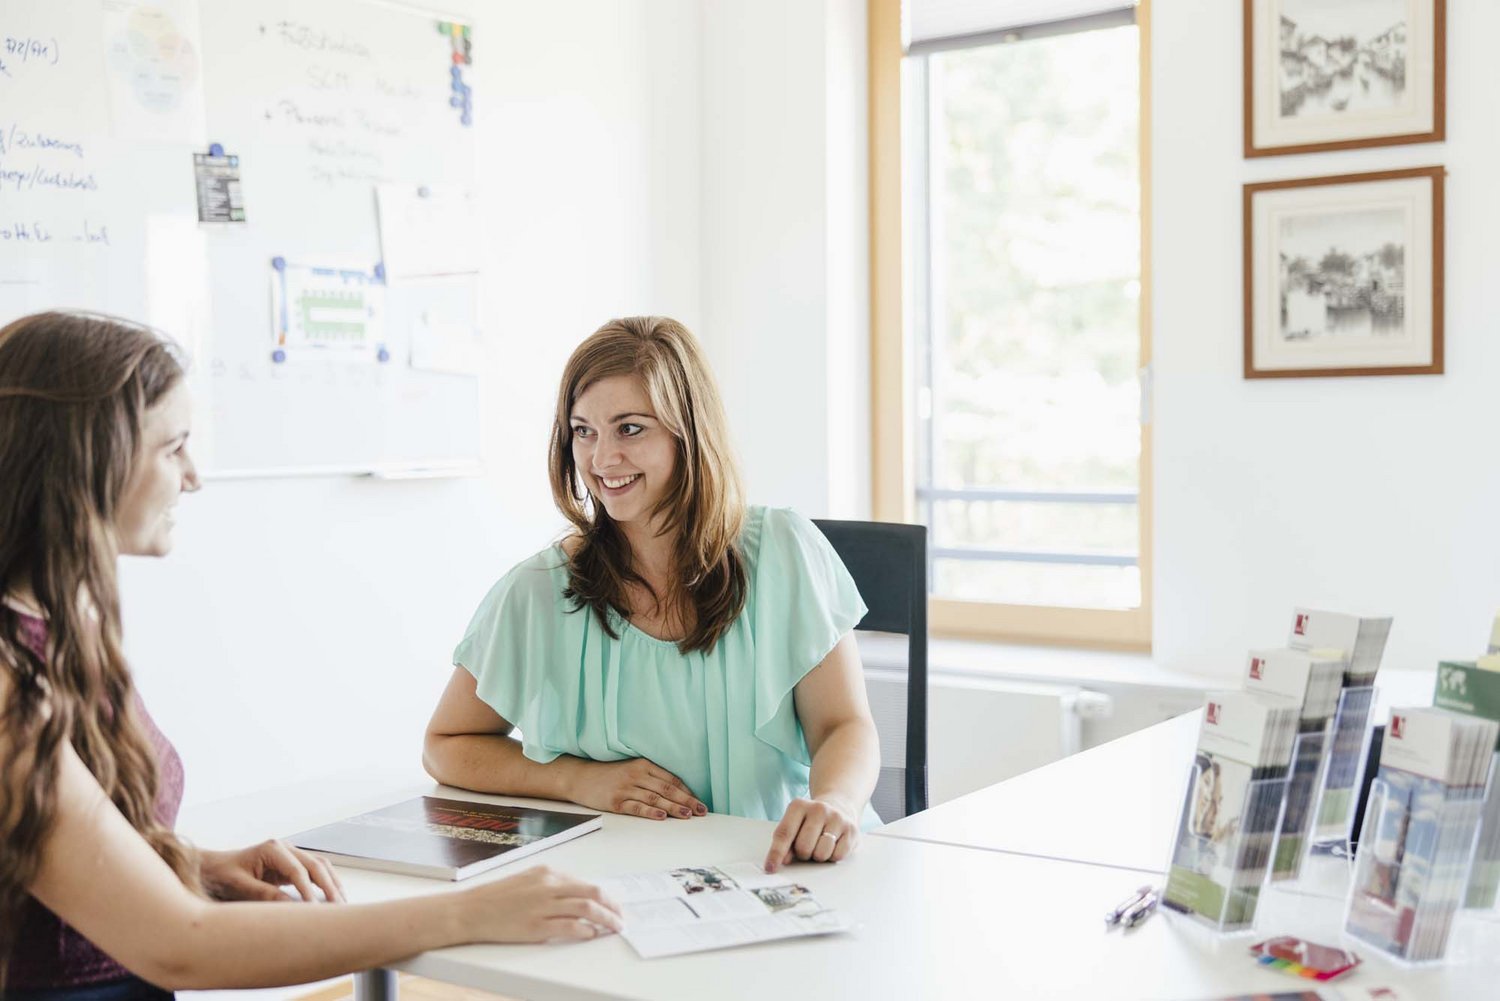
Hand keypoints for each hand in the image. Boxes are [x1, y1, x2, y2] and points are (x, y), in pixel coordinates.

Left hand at [199, 840, 345, 902]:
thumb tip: (293, 907)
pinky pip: (314, 873)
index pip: (298, 871)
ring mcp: (290, 854)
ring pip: (320, 866)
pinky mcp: (291, 865)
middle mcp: (285, 847)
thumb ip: (265, 895)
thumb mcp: (239, 887)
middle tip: (338, 907)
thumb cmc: (221, 876)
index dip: (309, 891)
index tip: (316, 910)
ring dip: (332, 884)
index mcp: (272, 848)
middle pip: (316, 865)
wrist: (211, 869)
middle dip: (329, 886)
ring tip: (342, 904)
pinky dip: (326, 884)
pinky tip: (333, 898)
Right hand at [463, 865, 622, 942]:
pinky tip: (591, 934)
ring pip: (586, 909)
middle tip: (621, 917)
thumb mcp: (527, 880)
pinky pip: (570, 927)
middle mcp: (548, 886)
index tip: (614, 905)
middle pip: (592, 893)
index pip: (586, 884)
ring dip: (605, 919)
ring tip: (614, 927)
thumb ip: (551, 885)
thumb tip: (576, 894)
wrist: (471, 910)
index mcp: (547, 873)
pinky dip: (585, 931)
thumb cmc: (496, 897)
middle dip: (612, 906)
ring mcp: (543, 906)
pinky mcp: (536, 926)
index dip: (605, 896)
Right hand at [566, 757, 706, 819]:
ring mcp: (625, 788)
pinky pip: (636, 807)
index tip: (699, 801)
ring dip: (673, 807)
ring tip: (688, 815)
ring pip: (655, 798)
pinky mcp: (615, 801)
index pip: (671, 779)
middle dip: (687, 801)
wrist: (580, 777)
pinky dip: (650, 811)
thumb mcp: (631, 769)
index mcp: (643, 764)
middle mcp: (636, 774)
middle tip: (702, 811)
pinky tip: (661, 816)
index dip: (687, 791)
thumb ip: (651, 777)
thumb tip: (675, 793)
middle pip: (667, 788)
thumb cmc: (609, 775)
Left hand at [764, 797, 859, 872]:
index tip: (770, 868)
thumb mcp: (794, 824)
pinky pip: (837, 856)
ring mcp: (837, 818)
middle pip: (803, 847)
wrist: (839, 805)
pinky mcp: (851, 829)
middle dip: (803, 854)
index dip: (776, 853)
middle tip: (807, 846)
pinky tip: (833, 845)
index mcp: (798, 806)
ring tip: (820, 845)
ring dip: (818, 856)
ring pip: (821, 854)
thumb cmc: (810, 821)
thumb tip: (784, 860)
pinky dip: (833, 856)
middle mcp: (818, 809)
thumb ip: (785, 841)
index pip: (784, 833)